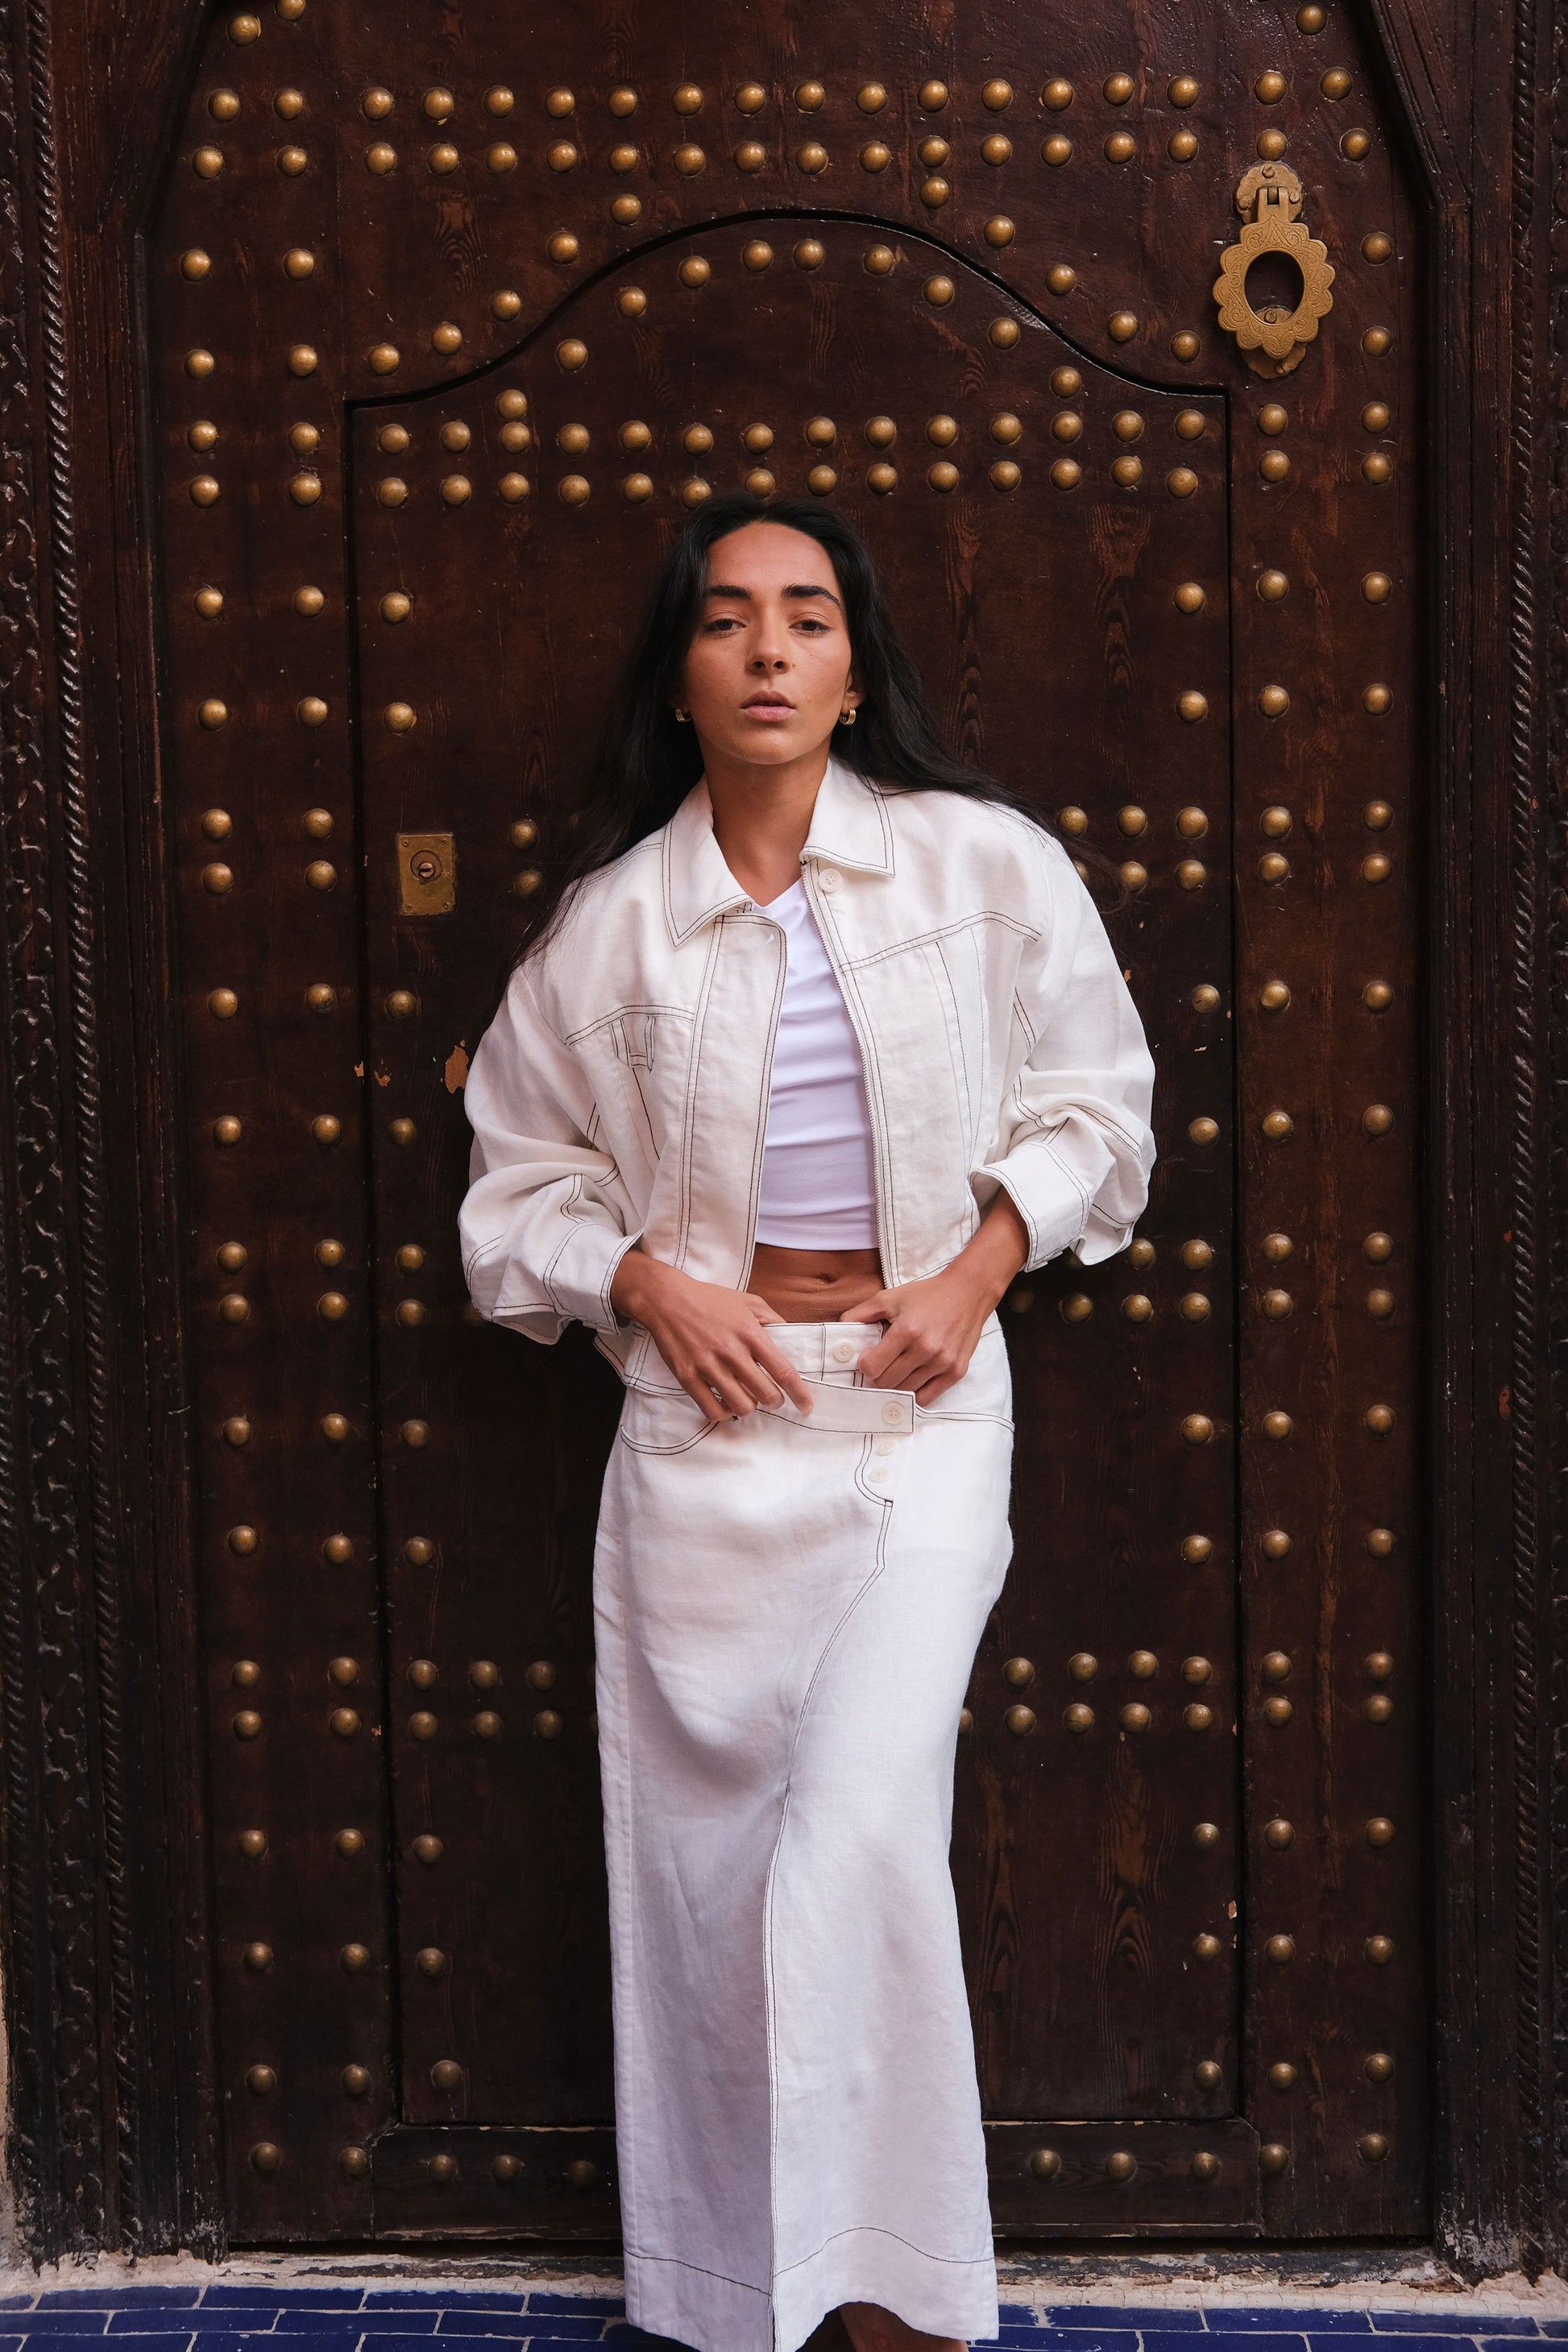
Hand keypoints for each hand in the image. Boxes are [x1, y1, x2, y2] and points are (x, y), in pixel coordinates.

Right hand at [610, 1249, 814, 1422]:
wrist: (667, 1299)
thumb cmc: (710, 1300)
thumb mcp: (749, 1301)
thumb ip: (773, 1320)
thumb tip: (793, 1339)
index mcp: (750, 1332)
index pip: (783, 1370)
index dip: (799, 1393)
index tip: (806, 1406)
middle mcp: (731, 1351)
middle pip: (765, 1393)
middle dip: (774, 1401)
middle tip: (771, 1397)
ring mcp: (708, 1365)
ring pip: (740, 1406)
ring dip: (749, 1406)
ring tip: (747, 1397)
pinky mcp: (687, 1377)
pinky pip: (712, 1410)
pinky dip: (724, 1413)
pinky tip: (726, 1404)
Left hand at [850, 1193, 1027, 1405]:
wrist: (967, 1293)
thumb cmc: (926, 1295)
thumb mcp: (890, 1297)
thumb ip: (861, 1313)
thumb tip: (839, 1328)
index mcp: (906, 1330)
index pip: (873, 1367)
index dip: (865, 1364)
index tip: (868, 1356)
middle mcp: (926, 1349)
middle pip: (887, 1382)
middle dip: (877, 1376)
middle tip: (880, 1365)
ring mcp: (943, 1363)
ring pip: (906, 1391)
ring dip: (896, 1384)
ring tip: (896, 1370)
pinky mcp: (957, 1371)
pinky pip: (928, 1397)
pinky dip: (915, 1393)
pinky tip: (912, 1380)